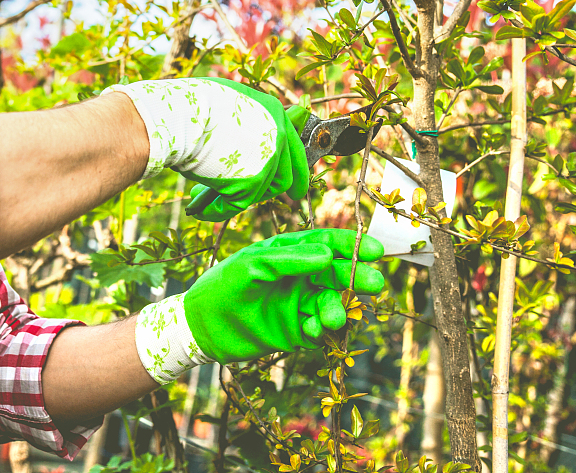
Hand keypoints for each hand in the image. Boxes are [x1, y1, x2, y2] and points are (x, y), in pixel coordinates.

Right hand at [105, 77, 307, 220]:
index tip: (295, 186)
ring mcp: (266, 161)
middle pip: (284, 174)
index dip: (294, 168)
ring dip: (236, 198)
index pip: (292, 146)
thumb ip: (239, 124)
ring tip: (211, 201)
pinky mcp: (250, 184)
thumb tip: (234, 147)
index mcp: (273, 112)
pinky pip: (234, 204)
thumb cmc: (192, 107)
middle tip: (261, 198)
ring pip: (259, 191)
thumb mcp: (225, 108)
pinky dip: (216, 210)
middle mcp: (277, 136)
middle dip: (272, 190)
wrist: (179, 115)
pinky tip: (200, 210)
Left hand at [132, 229, 384, 383]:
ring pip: (330, 302)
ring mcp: (298, 303)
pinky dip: (322, 330)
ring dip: (337, 308)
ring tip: (332, 318)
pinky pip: (320, 329)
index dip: (350, 246)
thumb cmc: (222, 286)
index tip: (374, 249)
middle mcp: (298, 276)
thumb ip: (288, 260)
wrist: (202, 327)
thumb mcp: (251, 266)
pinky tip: (313, 331)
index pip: (325, 244)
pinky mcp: (296, 330)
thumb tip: (328, 256)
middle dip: (355, 278)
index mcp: (287, 254)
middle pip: (336, 274)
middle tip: (372, 283)